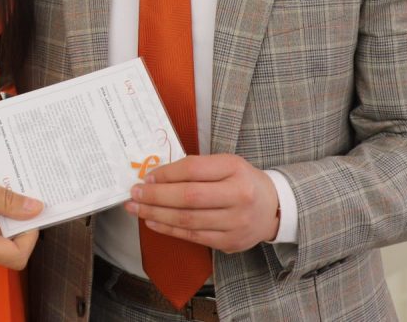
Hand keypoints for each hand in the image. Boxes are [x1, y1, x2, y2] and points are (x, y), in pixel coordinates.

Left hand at [125, 154, 279, 252]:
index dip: (166, 174)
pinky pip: (193, 236)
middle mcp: (238, 196)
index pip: (194, 170)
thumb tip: (157, 176)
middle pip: (189, 197)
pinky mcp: (230, 242)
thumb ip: (196, 168)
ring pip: (188, 220)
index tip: (146, 177)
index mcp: (235, 169)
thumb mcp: (226, 164)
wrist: (272, 207)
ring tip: (137, 208)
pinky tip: (154, 221)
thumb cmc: (242, 181)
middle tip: (134, 194)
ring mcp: (235, 223)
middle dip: (156, 196)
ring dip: (156, 214)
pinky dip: (169, 229)